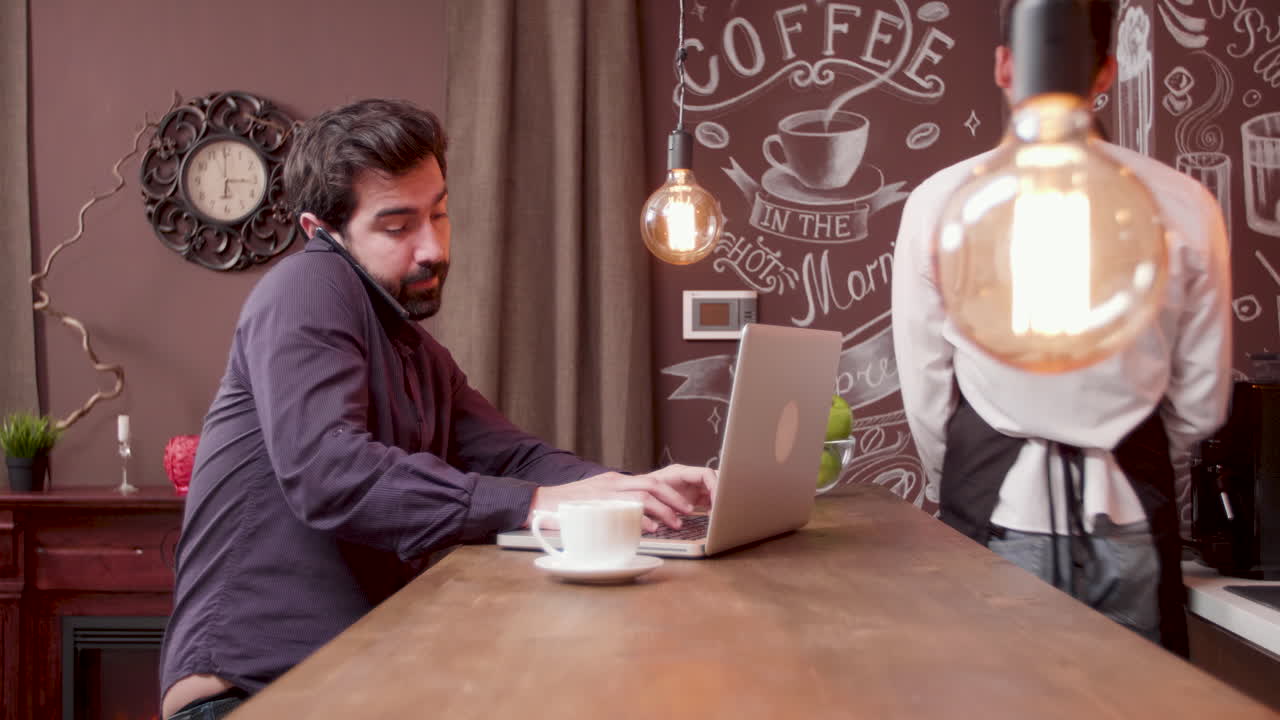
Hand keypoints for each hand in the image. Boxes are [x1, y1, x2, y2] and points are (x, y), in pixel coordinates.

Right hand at [526, 464, 717, 532]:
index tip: (682, 506)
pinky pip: (624, 508)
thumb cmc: (567, 507)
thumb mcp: (595, 501)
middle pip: (653, 485)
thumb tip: (638, 522)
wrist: (539, 503)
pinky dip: (641, 519)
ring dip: (664, 510)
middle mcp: (613, 483)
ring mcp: (605, 492)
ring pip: (643, 495)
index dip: (670, 493)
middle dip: (674, 499)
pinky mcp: (597, 504)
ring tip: (675, 523)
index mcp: (615, 481)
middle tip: (687, 512)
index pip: (650, 481)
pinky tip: (651, 529)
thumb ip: (615, 507)